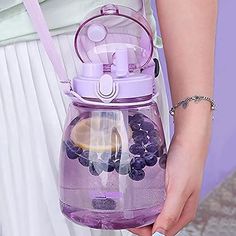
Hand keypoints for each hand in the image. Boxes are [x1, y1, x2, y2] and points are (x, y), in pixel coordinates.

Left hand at [129, 104, 212, 235]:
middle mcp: (179, 206)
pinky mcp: (168, 184)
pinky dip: (146, 199)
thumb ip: (170, 213)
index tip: (130, 225)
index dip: (146, 232)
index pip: (163, 231)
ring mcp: (173, 194)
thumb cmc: (187, 162)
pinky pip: (156, 197)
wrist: (188, 140)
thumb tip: (159, 235)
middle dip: (143, 223)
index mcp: (184, 212)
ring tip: (130, 207)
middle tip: (127, 216)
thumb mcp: (178, 189)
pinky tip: (138, 194)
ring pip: (156, 210)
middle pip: (159, 222)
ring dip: (144, 211)